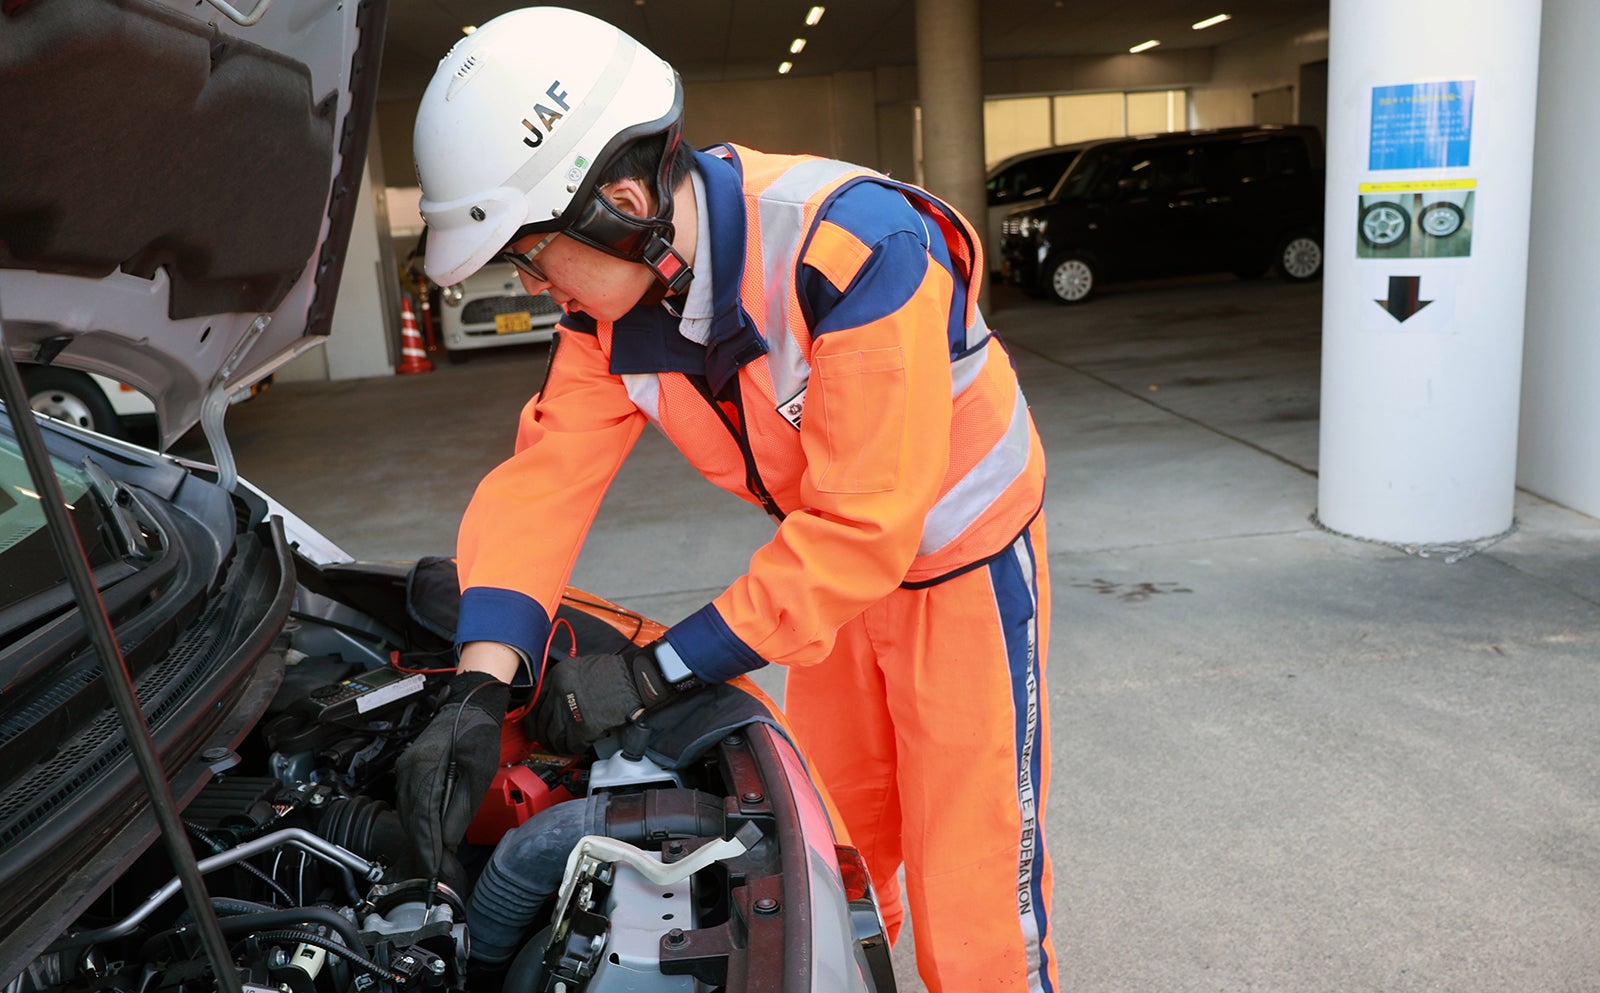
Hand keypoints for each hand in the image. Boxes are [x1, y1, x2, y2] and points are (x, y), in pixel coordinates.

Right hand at [395, 670, 508, 881]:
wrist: (469, 704)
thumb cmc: (477, 733)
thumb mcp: (478, 772)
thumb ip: (461, 808)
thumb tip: (448, 840)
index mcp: (426, 769)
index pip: (423, 819)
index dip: (427, 847)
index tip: (432, 869)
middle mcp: (409, 770)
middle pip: (411, 819)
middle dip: (422, 847)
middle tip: (432, 871)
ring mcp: (406, 769)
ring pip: (407, 812)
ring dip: (419, 836)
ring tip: (432, 858)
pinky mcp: (410, 769)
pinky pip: (410, 801)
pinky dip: (418, 820)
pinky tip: (429, 833)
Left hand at [530, 643, 688, 753]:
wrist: (637, 680)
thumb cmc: (616, 674)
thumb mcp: (582, 669)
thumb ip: (565, 685)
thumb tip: (554, 704)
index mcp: (558, 676)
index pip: (534, 702)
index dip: (533, 719)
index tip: (534, 727)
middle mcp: (559, 692)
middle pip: (541, 721)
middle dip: (543, 736)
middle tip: (547, 742)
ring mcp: (570, 710)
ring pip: (554, 736)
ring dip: (558, 745)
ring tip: (563, 748)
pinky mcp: (584, 727)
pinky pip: (572, 744)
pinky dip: (574, 749)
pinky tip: (579, 748)